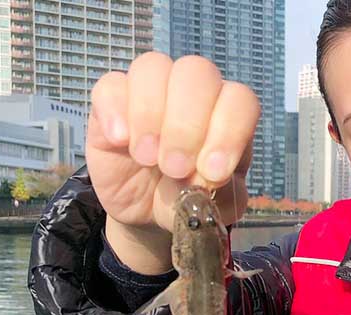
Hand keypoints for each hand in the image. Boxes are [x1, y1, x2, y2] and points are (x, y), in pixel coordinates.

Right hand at [86, 51, 259, 234]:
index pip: (239, 100)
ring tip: (146, 158)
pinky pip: (110, 84)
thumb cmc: (189, 198)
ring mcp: (151, 91)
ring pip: (153, 66)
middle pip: (197, 72)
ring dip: (150, 114)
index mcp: (228, 114)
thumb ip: (221, 193)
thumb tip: (205, 177)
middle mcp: (194, 93)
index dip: (230, 132)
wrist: (146, 211)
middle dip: (187, 124)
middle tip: (175, 168)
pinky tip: (120, 141)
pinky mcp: (112, 101)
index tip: (214, 172)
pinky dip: (115, 110)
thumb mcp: (215, 208)